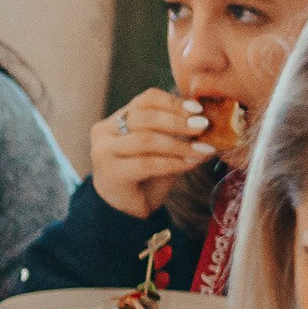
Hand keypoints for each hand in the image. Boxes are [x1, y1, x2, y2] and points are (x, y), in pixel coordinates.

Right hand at [90, 88, 214, 217]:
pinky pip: (147, 163)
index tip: (198, 110)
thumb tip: (205, 118)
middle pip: (145, 117)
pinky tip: (191, 163)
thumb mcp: (160, 146)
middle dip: (178, 121)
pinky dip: (173, 162)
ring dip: (179, 144)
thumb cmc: (145, 174)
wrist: (127, 208)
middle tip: (204, 127)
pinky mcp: (110, 173)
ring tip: (202, 149)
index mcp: (115, 119)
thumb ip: (174, 130)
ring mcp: (103, 152)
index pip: (145, 100)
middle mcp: (104, 132)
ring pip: (146, 140)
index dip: (173, 102)